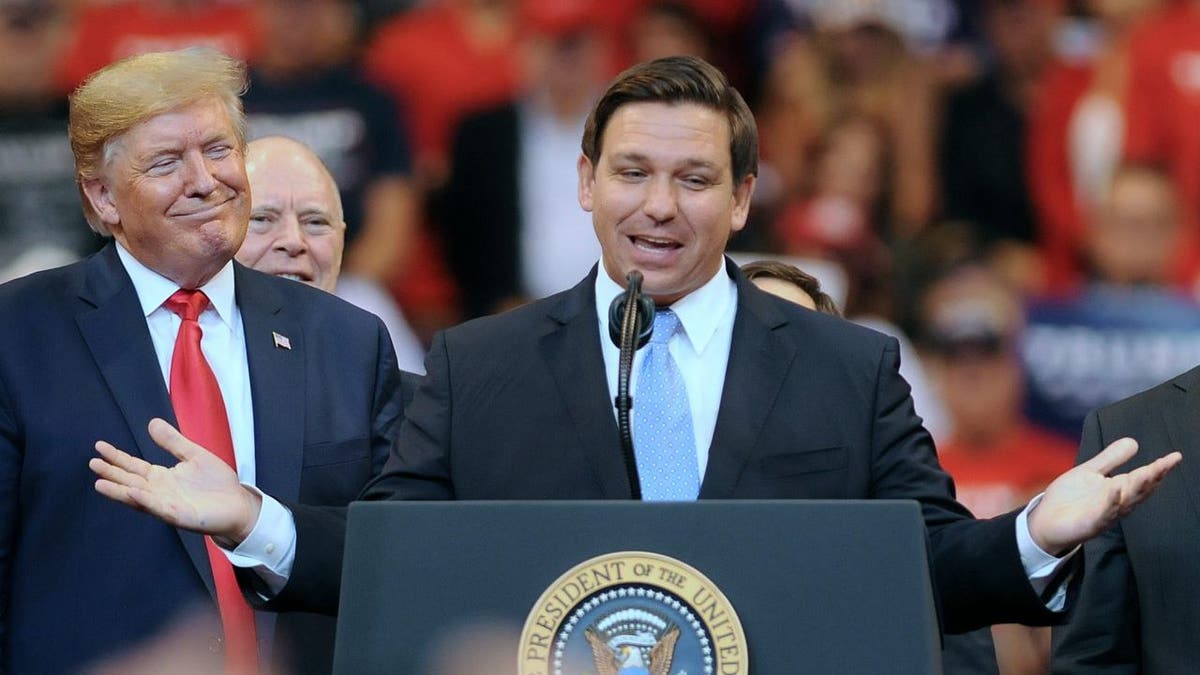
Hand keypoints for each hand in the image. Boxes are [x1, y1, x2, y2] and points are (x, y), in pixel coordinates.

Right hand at [89, 418, 261, 547]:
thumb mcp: (194, 455)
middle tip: (92, 463)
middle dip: (112, 473)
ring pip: (138, 497)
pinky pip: (159, 507)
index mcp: (162, 477)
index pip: (134, 466)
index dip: (117, 457)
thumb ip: (173, 442)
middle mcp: (159, 492)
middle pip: (130, 481)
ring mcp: (167, 505)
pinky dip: (145, 500)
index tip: (99, 446)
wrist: (238, 504)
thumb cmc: (217, 483)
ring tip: (100, 483)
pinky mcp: (179, 515)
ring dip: (120, 491)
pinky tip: (133, 492)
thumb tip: (152, 423)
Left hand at [1028, 437, 1180, 555]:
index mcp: (1118, 489)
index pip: (1143, 478)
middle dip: (1153, 477)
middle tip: (1166, 464)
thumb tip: (1134, 441)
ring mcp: (1105, 515)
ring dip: (1136, 488)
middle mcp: (1116, 503)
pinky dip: (1110, 502)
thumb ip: (1111, 459)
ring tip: (1148, 473)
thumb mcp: (1090, 472)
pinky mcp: (1090, 524)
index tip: (1175, 456)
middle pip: (1139, 490)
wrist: (1046, 520)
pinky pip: (1103, 514)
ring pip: (1125, 502)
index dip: (1159, 468)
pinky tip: (1115, 489)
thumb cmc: (1070, 498)